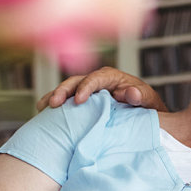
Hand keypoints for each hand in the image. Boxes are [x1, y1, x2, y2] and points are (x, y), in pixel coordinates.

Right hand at [36, 66, 167, 111]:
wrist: (146, 113)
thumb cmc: (147, 106)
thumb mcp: (148, 102)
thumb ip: (141, 96)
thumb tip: (129, 92)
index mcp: (112, 77)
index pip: (96, 78)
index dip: (86, 87)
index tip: (79, 101)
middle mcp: (97, 80)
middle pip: (76, 81)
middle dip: (63, 90)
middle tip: (53, 104)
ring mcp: (88, 89)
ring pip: (68, 89)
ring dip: (54, 96)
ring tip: (42, 107)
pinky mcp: (83, 100)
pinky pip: (66, 99)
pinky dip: (54, 103)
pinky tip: (42, 111)